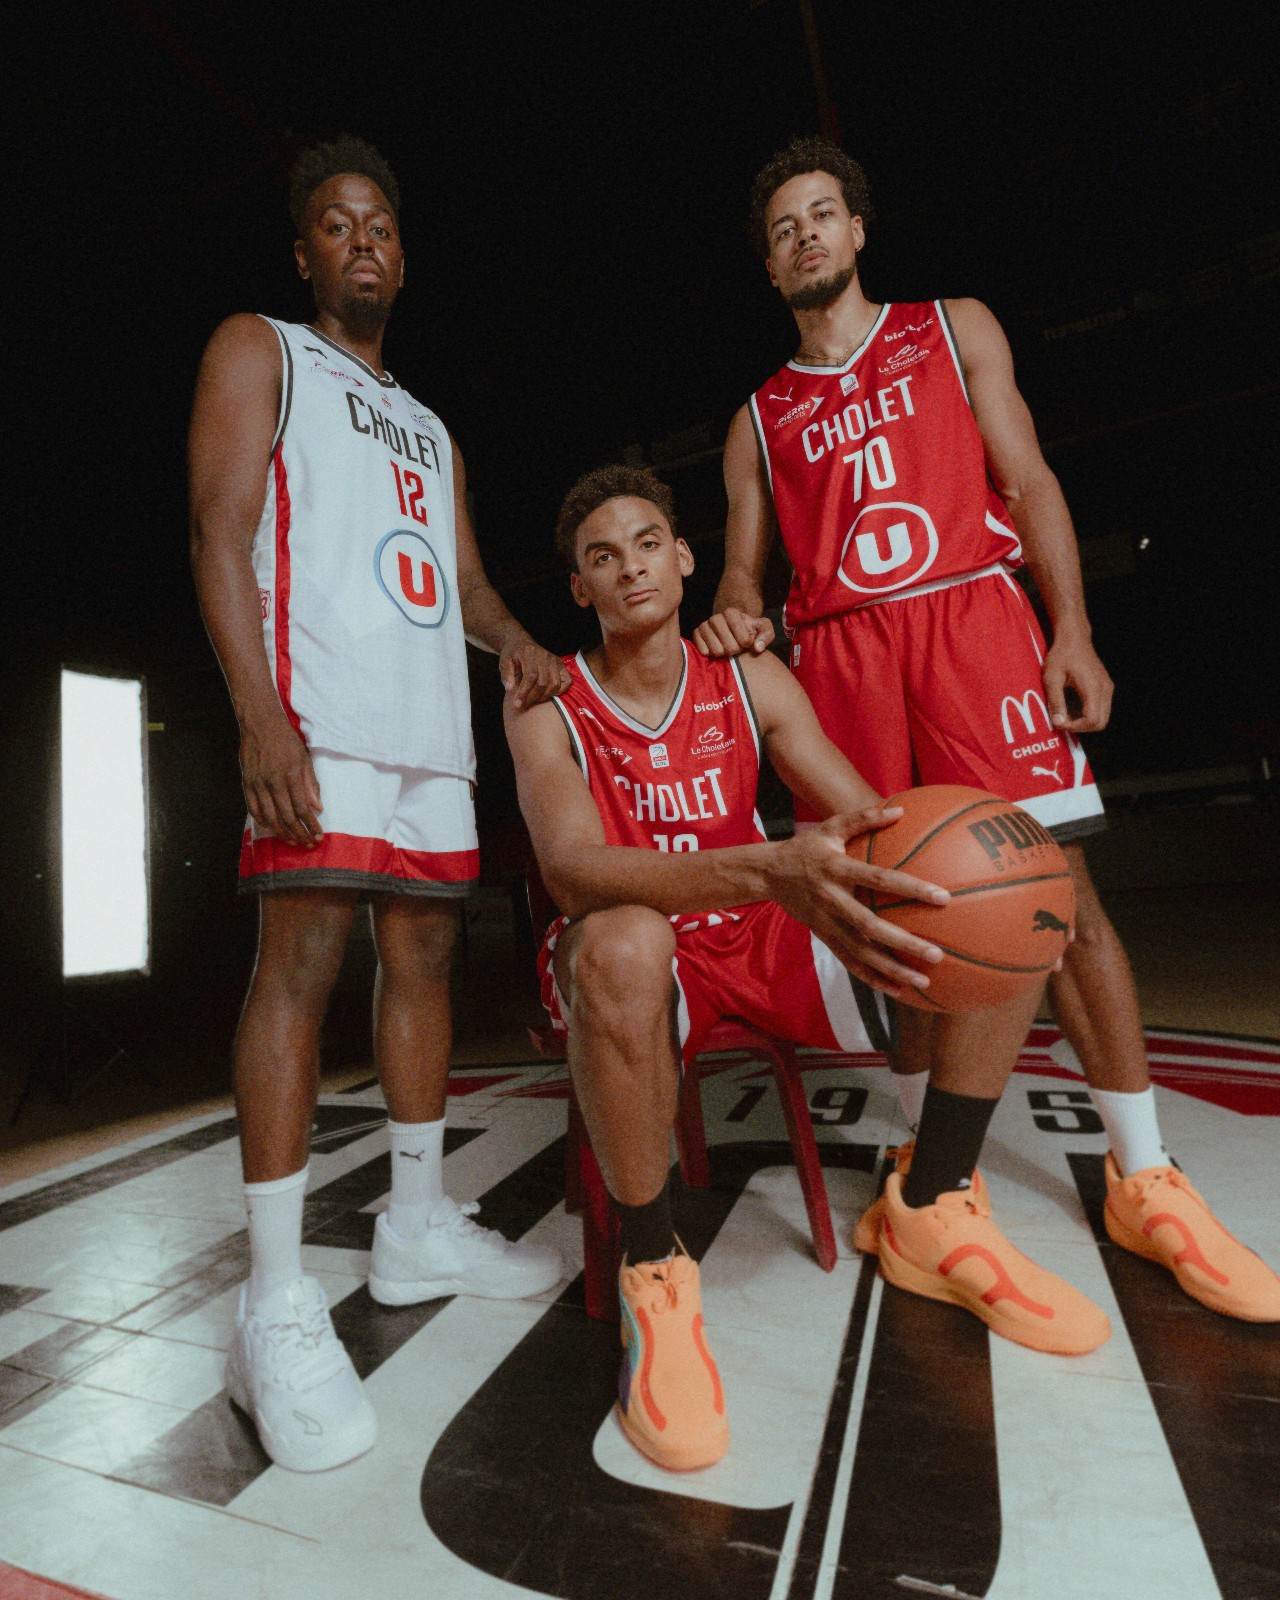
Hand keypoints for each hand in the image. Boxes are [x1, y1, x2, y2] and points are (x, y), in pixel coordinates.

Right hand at [239, 711, 322, 846]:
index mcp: (291, 776)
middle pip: (287, 817)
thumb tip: (318, 808)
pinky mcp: (247, 783)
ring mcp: (258, 784)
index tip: (318, 836)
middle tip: (308, 843)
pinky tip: (272, 827)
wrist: (260, 724)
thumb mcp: (304, 759)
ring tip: (292, 841)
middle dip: (299, 834)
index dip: (311, 826)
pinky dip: (263, 821)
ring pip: (270, 817)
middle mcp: (273, 783)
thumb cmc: (286, 740)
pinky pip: (254, 808)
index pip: (303, 809)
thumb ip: (311, 784)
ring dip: (282, 832)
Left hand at [500, 637, 570, 708]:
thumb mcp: (504, 661)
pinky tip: (547, 694)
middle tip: (523, 704)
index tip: (517, 703)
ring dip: (544, 696)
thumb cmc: (512, 655)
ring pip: (555, 684)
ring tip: (533, 700)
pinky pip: (567, 681)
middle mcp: (545, 655)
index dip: (524, 692)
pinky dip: (559, 691)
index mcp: (529, 653)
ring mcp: (555, 660)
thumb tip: (510, 689)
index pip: (530, 676)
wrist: (521, 643)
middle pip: (543, 682)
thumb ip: (506, 674)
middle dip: (532, 697)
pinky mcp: (561, 665)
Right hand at [692, 609, 775, 658]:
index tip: (747, 642)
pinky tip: (716, 650)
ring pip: (716, 651)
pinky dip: (711, 655)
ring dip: (724, 654)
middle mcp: (716, 618)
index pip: (743, 639)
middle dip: (736, 650)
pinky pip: (704, 652)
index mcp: (732, 613)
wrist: (732, 630)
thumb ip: (766, 635)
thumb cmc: (749, 630)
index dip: (747, 644)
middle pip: (729, 647)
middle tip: (736, 646)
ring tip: (726, 648)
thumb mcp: (764, 629)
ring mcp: (704, 626)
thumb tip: (757, 647)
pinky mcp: (696, 635)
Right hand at [768, 807, 950, 999]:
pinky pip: (849, 962)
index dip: (911, 888)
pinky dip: (873, 978)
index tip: (942, 897)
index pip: (879, 879)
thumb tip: (899, 809)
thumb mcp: (830, 827)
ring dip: (892, 969)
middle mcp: (832, 899)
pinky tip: (898, 989)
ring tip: (924, 980)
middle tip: (937, 953)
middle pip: (871, 926)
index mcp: (837, 869)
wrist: (768, 874)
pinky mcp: (823, 937)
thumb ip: (863, 817)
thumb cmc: (808, 847)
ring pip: (861, 952)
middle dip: (904, 942)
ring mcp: (826, 922)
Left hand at [1042, 632, 1113, 732]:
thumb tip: (1058, 723)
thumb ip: (1056, 701)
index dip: (1075, 727)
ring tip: (1066, 715)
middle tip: (1062, 721)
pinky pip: (1102, 709)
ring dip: (1085, 722)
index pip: (1092, 720)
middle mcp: (1105, 689)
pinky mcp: (1106, 687)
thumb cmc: (1061, 656)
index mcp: (1092, 687)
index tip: (1059, 722)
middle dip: (1081, 728)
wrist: (1074, 638)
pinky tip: (1073, 708)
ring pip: (1103, 718)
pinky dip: (1089, 714)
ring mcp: (1107, 688)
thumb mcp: (1052, 678)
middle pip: (1100, 723)